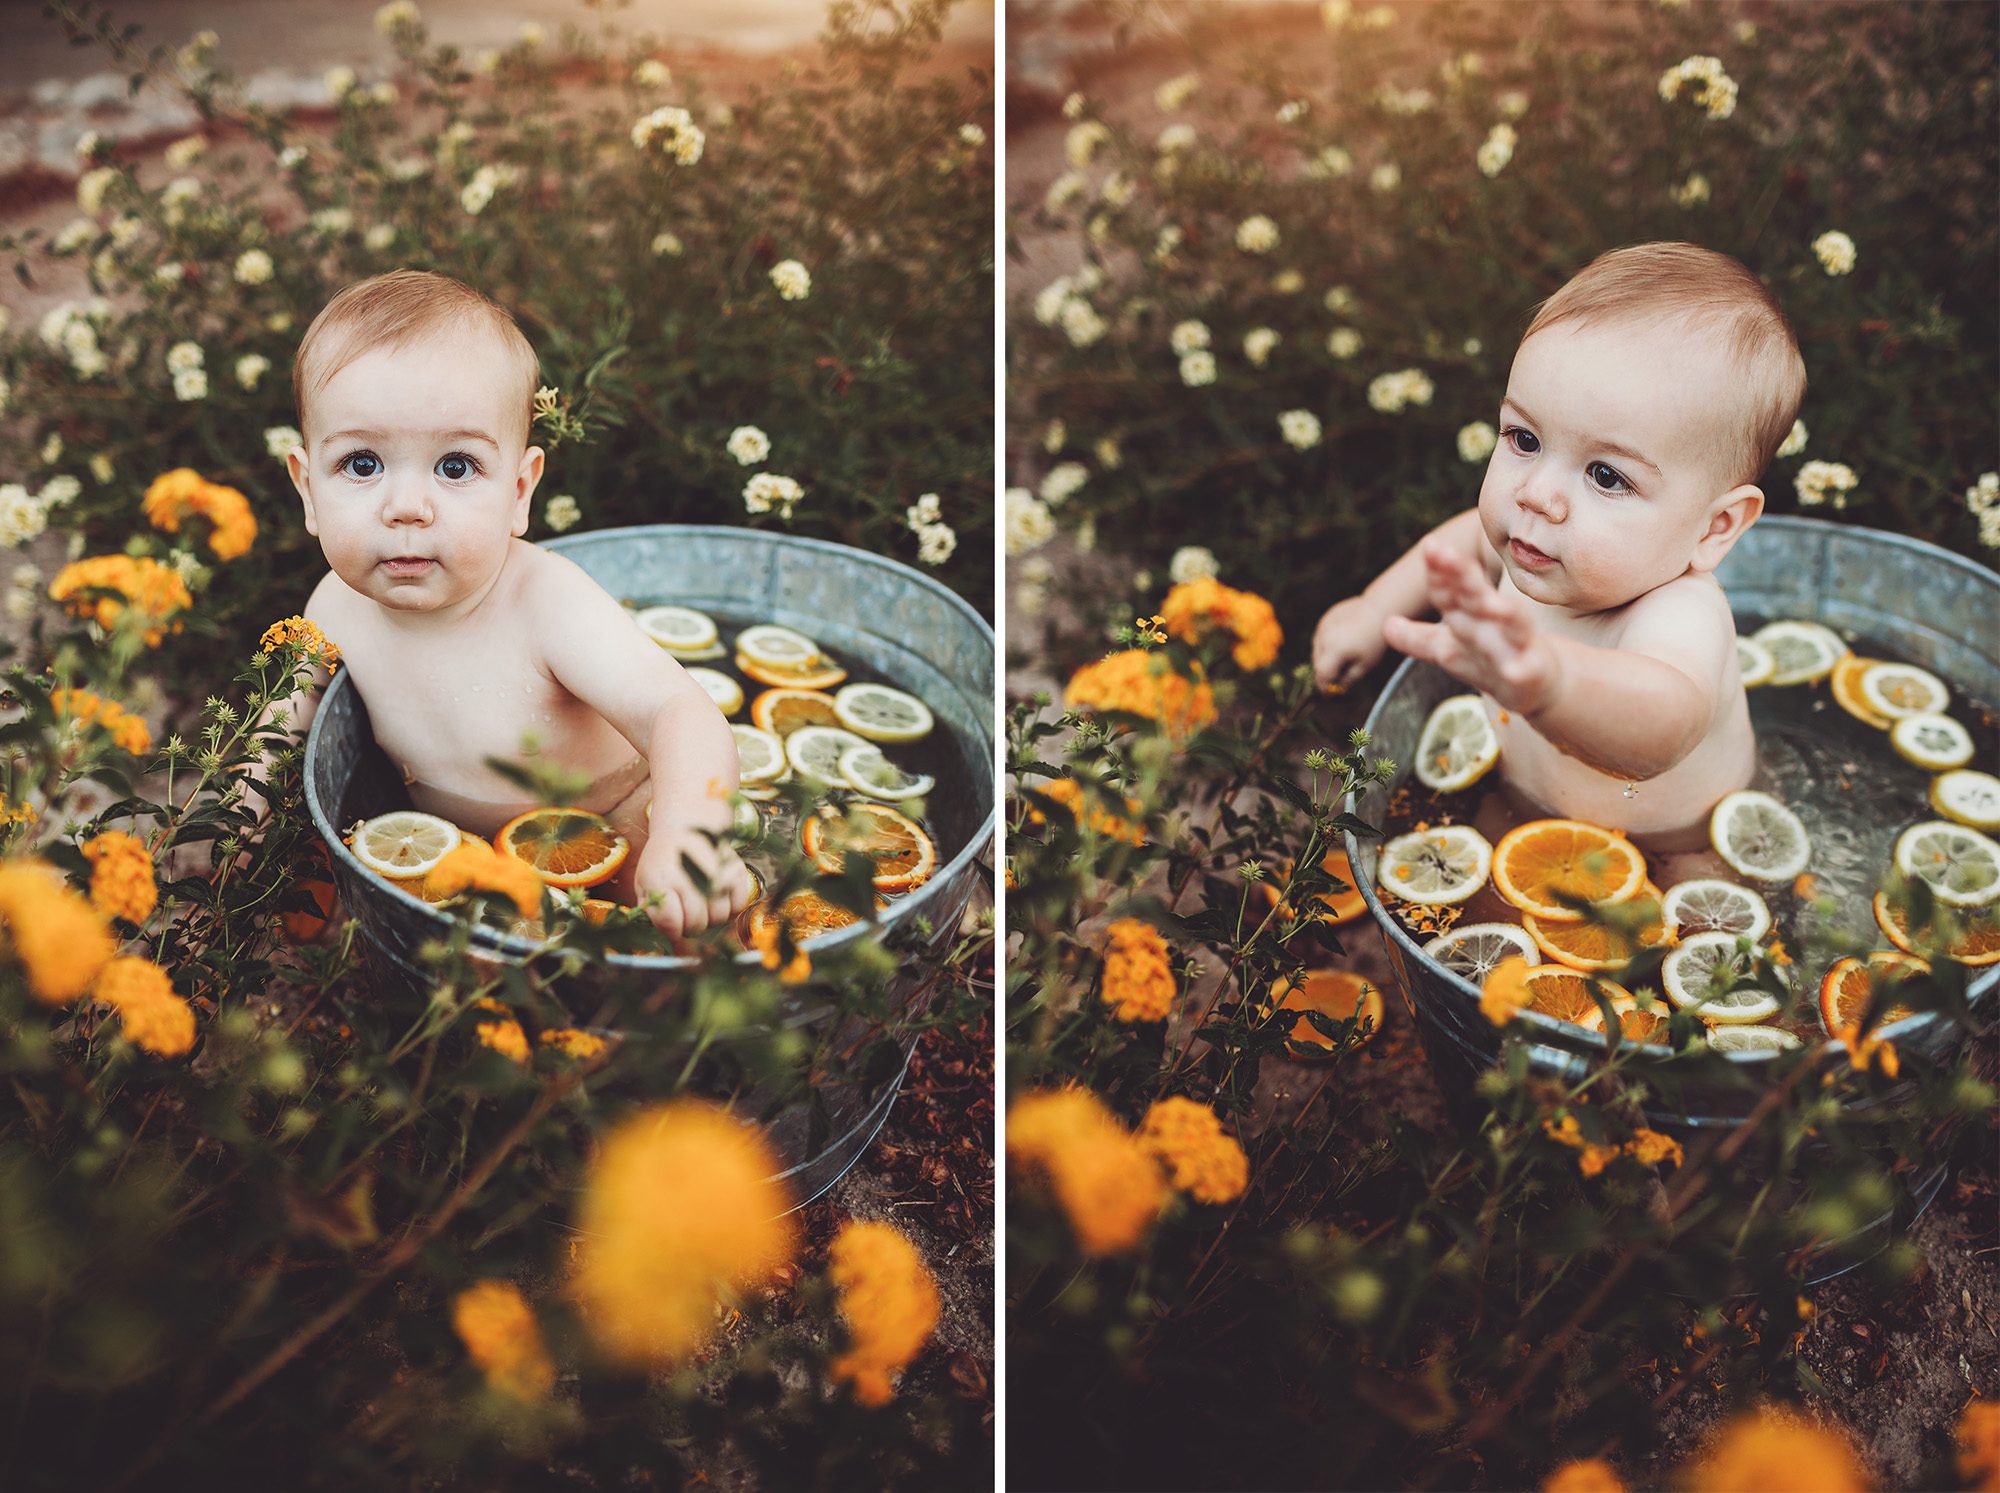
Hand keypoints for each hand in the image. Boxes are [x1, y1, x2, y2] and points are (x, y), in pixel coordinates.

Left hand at [633, 819, 754, 935]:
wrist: (686, 829)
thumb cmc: (663, 863)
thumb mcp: (645, 883)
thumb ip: (651, 911)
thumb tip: (668, 934)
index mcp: (662, 878)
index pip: (671, 923)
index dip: (670, 930)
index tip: (671, 925)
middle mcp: (690, 875)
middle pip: (696, 924)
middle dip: (689, 928)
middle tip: (685, 916)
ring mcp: (716, 872)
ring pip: (719, 918)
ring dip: (710, 919)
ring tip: (700, 906)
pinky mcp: (736, 870)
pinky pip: (738, 907)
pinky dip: (729, 909)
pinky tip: (717, 899)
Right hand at [1312, 594, 1388, 693]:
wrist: (1380, 609)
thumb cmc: (1375, 640)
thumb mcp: (1365, 665)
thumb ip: (1349, 679)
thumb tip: (1339, 688)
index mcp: (1333, 652)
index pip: (1322, 676)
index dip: (1324, 688)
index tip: (1329, 694)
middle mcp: (1324, 639)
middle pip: (1317, 664)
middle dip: (1325, 673)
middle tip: (1338, 678)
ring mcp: (1322, 627)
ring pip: (1317, 650)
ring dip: (1326, 658)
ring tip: (1344, 657)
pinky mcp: (1325, 619)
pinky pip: (1321, 637)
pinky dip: (1327, 644)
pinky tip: (1343, 641)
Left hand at [1380, 537, 1558, 712]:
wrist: (1539, 683)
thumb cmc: (1489, 659)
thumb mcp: (1449, 650)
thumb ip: (1417, 638)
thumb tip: (1385, 625)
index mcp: (1469, 615)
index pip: (1450, 589)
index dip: (1440, 571)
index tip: (1430, 547)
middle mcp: (1493, 623)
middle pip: (1477, 595)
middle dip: (1462, 575)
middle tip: (1445, 552)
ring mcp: (1516, 645)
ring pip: (1511, 623)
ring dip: (1503, 613)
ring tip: (1491, 603)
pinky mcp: (1531, 671)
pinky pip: (1526, 669)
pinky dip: (1521, 669)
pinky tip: (1514, 670)